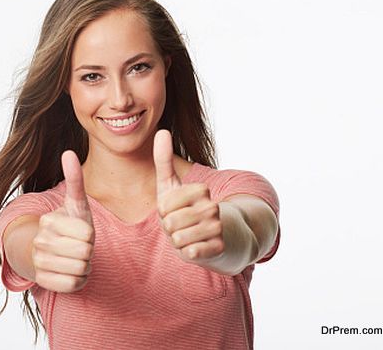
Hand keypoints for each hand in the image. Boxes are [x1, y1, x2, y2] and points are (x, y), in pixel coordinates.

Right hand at [31, 150, 94, 292]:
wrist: (50, 252)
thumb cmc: (70, 226)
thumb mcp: (76, 203)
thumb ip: (74, 179)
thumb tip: (68, 151)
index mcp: (49, 221)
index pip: (87, 234)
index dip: (90, 234)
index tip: (80, 232)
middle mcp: (40, 241)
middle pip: (85, 252)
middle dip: (89, 251)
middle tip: (79, 247)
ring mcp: (39, 262)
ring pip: (80, 269)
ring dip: (84, 266)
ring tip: (75, 258)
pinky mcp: (43, 282)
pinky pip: (74, 285)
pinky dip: (78, 280)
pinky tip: (70, 271)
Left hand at [153, 129, 224, 264]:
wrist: (216, 237)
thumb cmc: (186, 209)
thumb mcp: (171, 184)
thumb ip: (163, 159)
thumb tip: (162, 130)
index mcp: (200, 190)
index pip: (163, 207)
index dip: (163, 213)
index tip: (175, 210)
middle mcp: (212, 206)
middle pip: (170, 223)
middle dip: (170, 228)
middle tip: (182, 225)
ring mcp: (218, 227)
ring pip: (178, 239)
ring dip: (178, 241)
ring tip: (188, 234)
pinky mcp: (220, 247)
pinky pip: (191, 252)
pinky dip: (188, 252)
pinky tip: (197, 246)